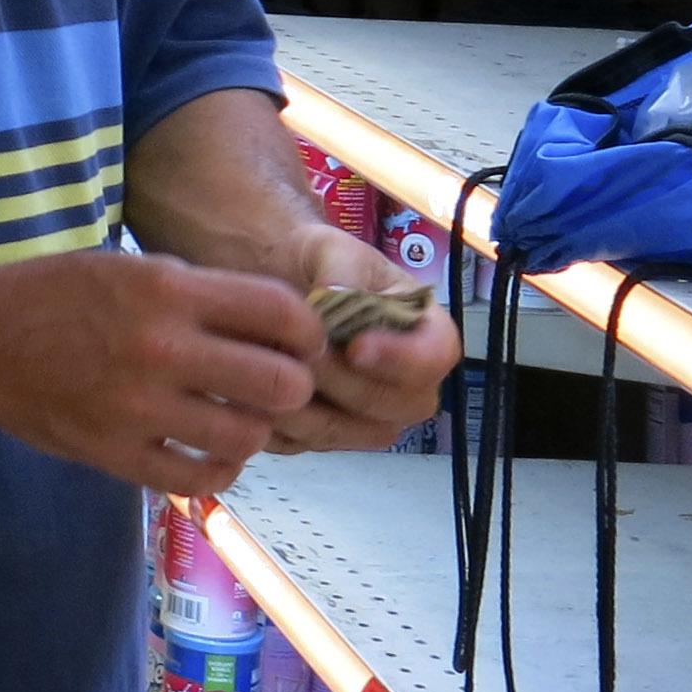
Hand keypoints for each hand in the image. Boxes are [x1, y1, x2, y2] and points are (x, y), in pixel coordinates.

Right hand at [0, 250, 326, 495]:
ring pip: (246, 437)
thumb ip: (202, 293)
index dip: (308, 332)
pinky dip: (217, 470)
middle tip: (277, 386)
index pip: (281, 313)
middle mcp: (161, 348)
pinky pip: (197, 479)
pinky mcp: (116, 453)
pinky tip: (210, 453)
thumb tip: (279, 322)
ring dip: (254, 430)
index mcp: (167, 290)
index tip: (301, 343)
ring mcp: (138, 407)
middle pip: (280, 383)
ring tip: (239, 418)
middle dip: (292, 386)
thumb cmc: (57, 295)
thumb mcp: (132, 268)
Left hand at [255, 221, 460, 452]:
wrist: (270, 281)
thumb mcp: (328, 247)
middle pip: (400, 405)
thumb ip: (340, 272)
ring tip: (272, 371)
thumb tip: (337, 299)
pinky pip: (311, 444)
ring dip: (313, 407)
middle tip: (303, 356)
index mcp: (422, 329)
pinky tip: (253, 395)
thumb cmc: (311, 261)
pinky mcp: (324, 432)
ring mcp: (368, 414)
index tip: (356, 347)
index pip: (437, 355)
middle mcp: (406, 380)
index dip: (403, 359)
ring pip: (355, 432)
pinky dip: (282, 425)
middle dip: (348, 384)